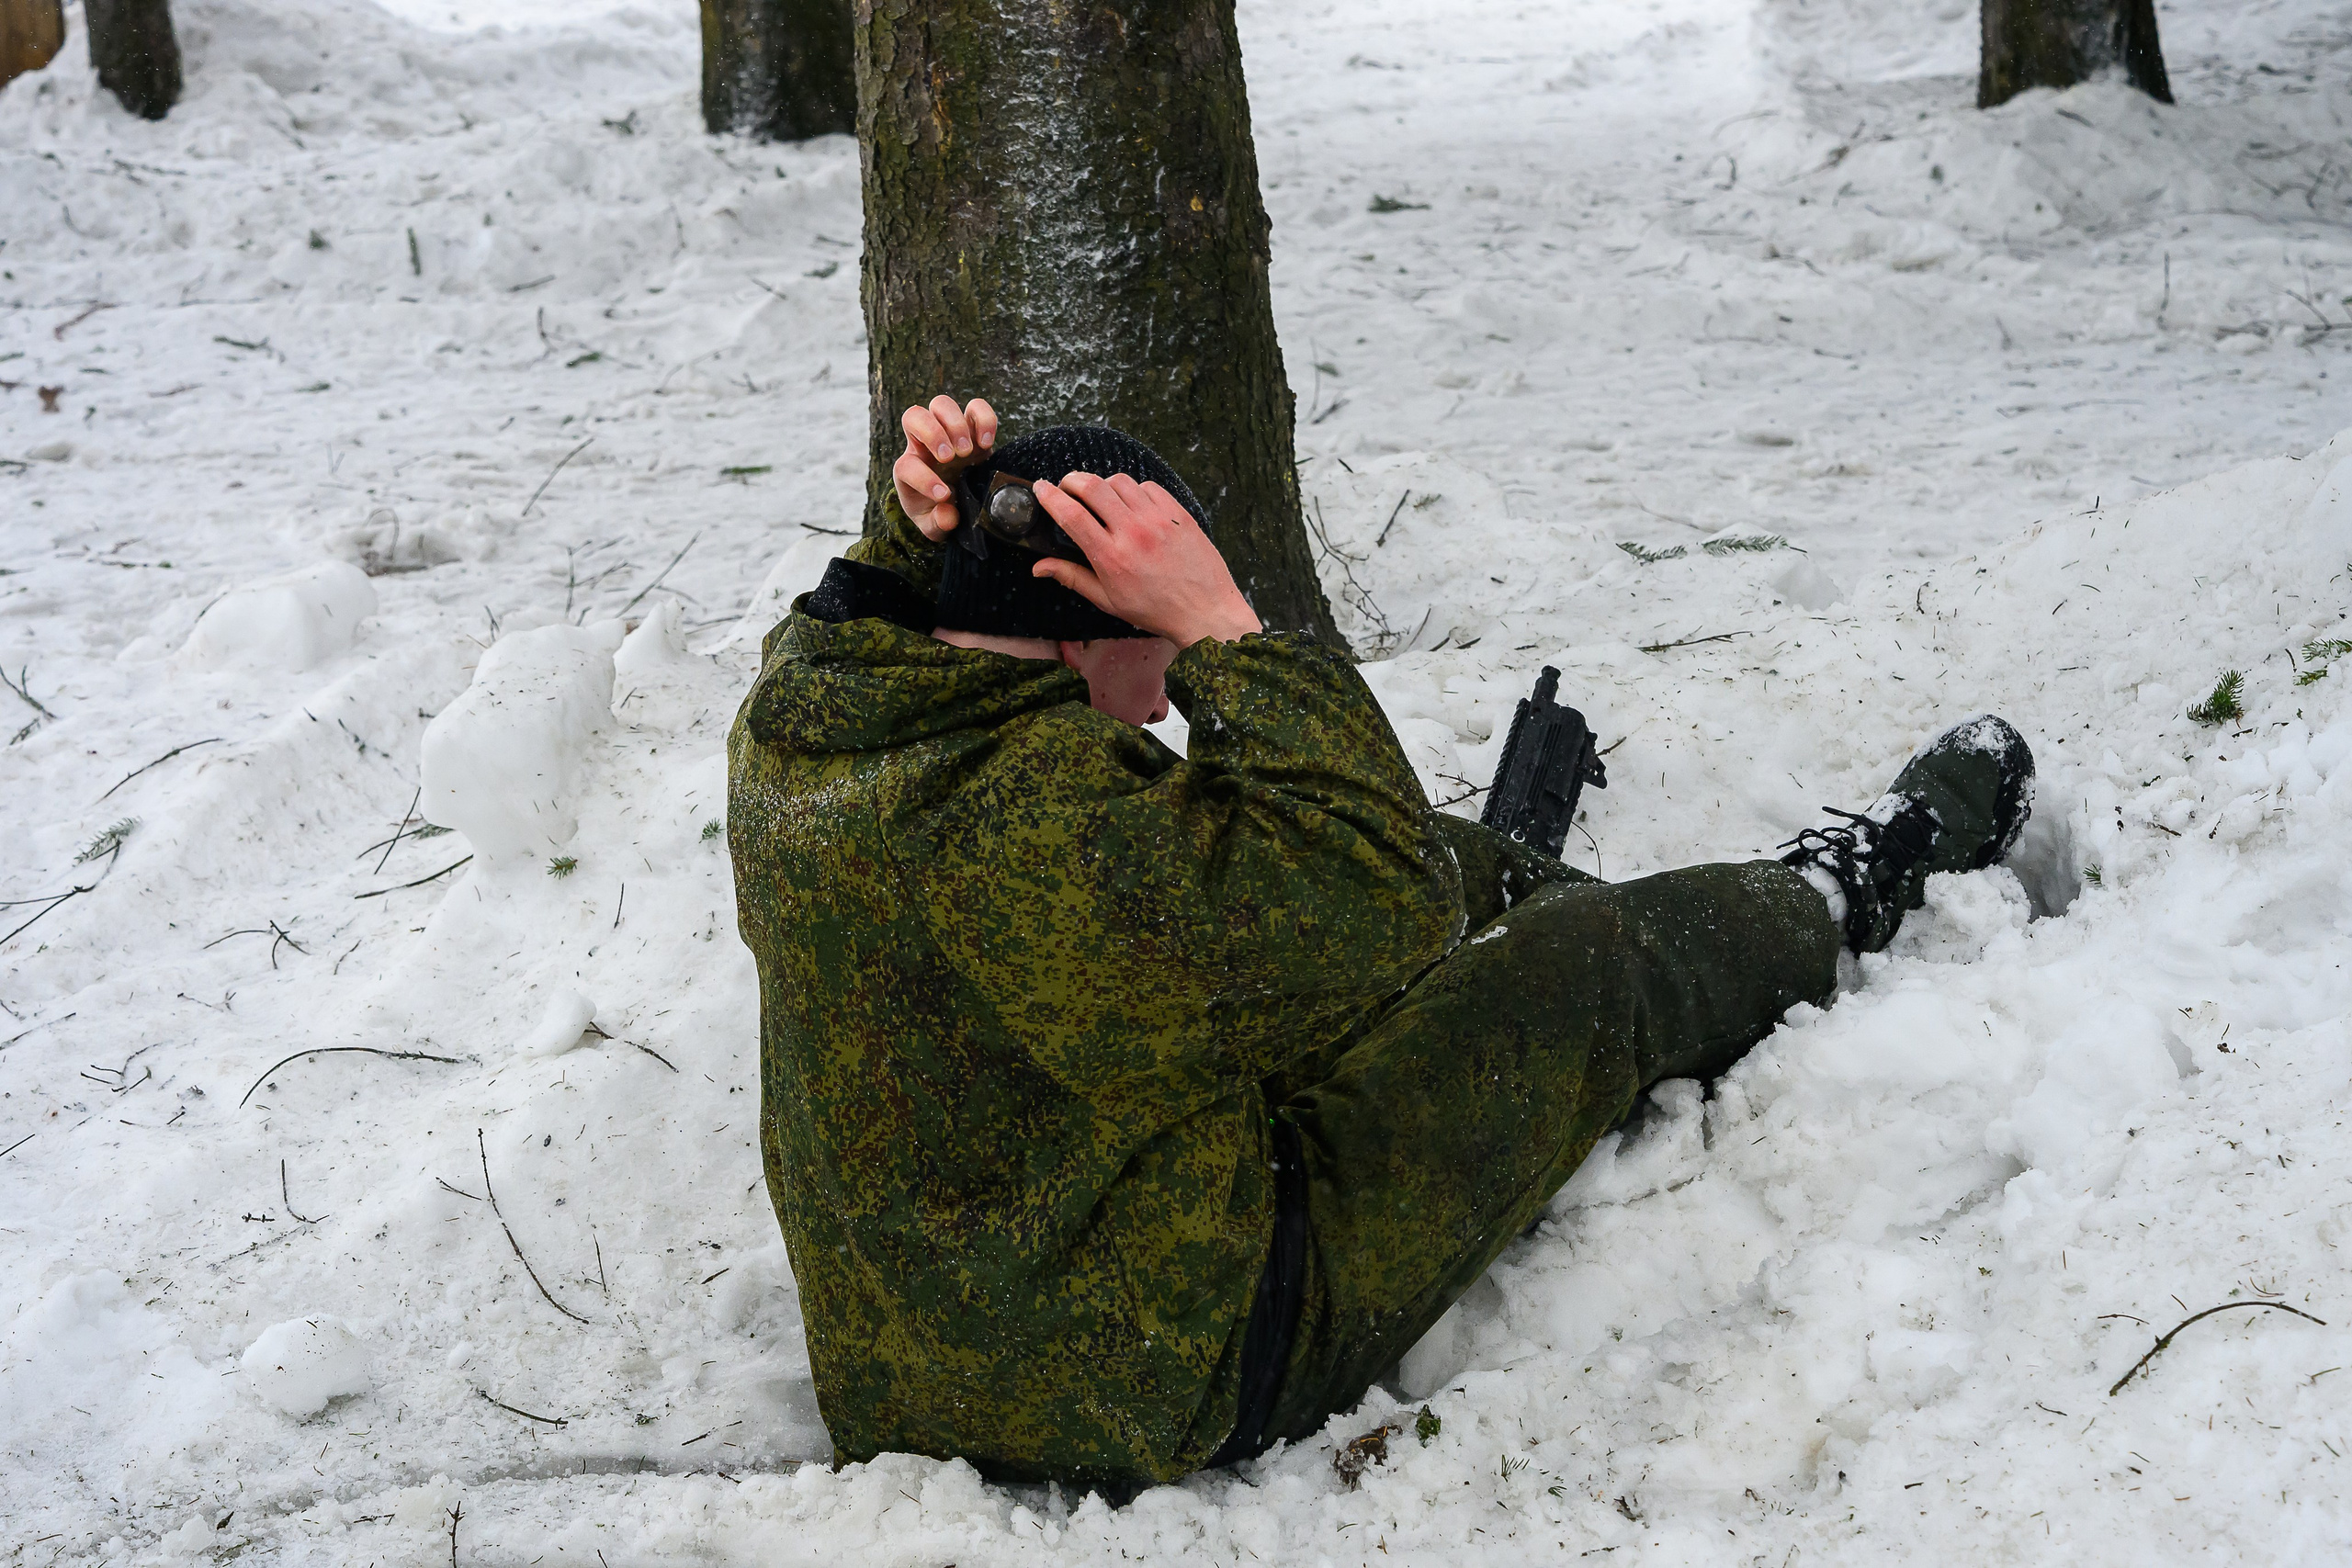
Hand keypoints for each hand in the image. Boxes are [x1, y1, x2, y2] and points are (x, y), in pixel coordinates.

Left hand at [891, 395, 998, 541]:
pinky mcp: (973, 428)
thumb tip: (947, 515)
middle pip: (914, 415)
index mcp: (909, 470)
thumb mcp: (934, 526)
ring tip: (967, 451)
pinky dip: (983, 419)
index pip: (906, 466)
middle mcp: (924, 445)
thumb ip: (938, 524)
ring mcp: (948, 432)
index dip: (923, 479)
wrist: (957, 500)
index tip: (944, 495)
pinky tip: (987, 443)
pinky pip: (976, 407)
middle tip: (950, 458)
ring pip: (941, 404)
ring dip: (955, 424)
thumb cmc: (939, 512)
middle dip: (932, 433)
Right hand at [1029, 473, 1263, 647]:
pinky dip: (1134, 489)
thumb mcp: (1109, 601)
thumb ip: (1072, 578)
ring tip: (1100, 497)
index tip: (1040, 488)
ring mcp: (1158, 519)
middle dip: (1072, 480)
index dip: (1050, 496)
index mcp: (1111, 557)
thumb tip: (1038, 567)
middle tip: (1067, 486)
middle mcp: (1133, 532)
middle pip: (1092, 486)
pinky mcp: (1177, 513)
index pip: (1071, 515)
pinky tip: (1132, 504)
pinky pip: (1148, 486)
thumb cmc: (1156, 610)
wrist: (1205, 610)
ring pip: (1120, 481)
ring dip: (1103, 484)